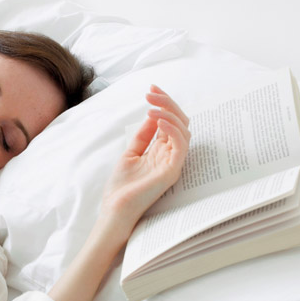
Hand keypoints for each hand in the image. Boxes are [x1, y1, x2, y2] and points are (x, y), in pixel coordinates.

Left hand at [99, 85, 190, 241]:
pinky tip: (158, 121)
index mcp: (161, 151)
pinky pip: (180, 145)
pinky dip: (172, 129)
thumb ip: (143, 137)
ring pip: (184, 130)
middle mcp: (170, 156)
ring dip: (169, 113)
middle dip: (168, 103)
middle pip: (181, 122)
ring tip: (151, 107)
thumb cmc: (121, 188)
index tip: (150, 89)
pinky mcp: (172, 171)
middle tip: (151, 93)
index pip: (170, 121)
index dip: (164, 103)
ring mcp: (173, 163)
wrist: (115, 211)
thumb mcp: (130, 154)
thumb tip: (153, 115)